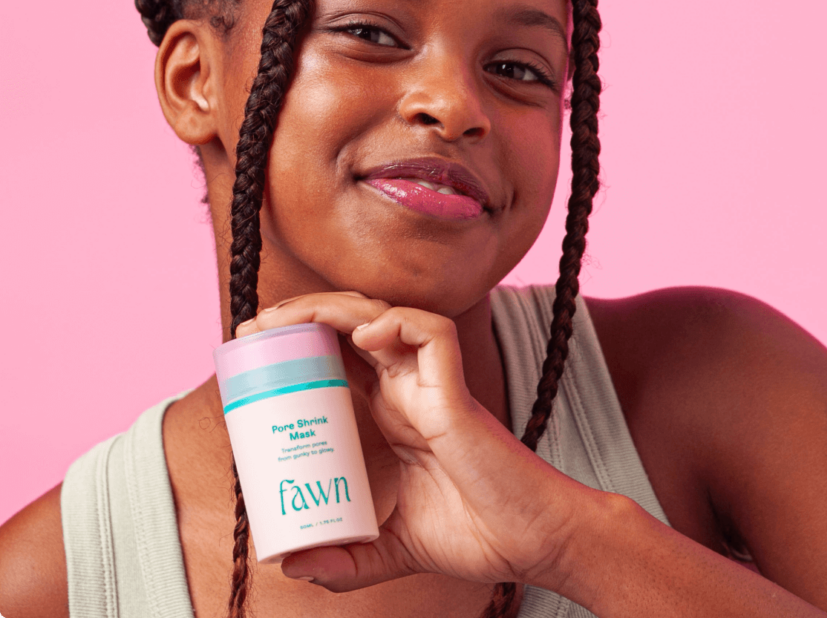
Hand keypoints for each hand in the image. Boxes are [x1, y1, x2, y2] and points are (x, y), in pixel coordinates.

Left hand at [236, 291, 586, 593]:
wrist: (531, 543)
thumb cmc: (473, 533)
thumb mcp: (391, 548)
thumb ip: (346, 560)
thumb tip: (289, 563)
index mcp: (388, 412)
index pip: (335, 358)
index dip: (296, 344)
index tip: (250, 351)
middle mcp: (405, 387)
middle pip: (348, 326)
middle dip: (300, 316)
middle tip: (254, 327)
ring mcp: (430, 383)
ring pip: (381, 314)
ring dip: (331, 307)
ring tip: (288, 317)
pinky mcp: (457, 389)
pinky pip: (432, 332)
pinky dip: (399, 321)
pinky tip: (366, 332)